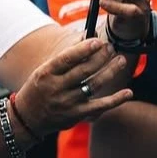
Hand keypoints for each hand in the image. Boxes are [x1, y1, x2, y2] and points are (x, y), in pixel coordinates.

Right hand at [13, 39, 132, 139]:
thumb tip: (88, 39)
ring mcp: (67, 103)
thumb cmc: (39, 88)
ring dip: (110, 71)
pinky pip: (100, 107)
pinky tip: (128, 92)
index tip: (98, 40)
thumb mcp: (44, 71)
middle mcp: (56, 88)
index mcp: (46, 73)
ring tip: (120, 60)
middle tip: (110, 47)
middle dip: (100, 57)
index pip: (67, 58)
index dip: (84, 49)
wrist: (28, 118)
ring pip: (94, 85)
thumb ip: (64, 59)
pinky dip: (116, 100)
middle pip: (84, 70)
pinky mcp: (77, 115)